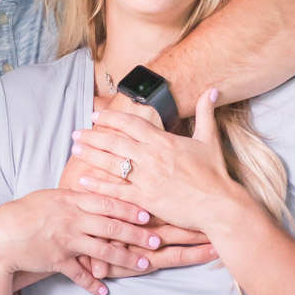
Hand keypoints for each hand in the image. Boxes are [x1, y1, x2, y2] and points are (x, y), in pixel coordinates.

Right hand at [0, 188, 161, 294]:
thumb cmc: (25, 212)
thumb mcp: (51, 196)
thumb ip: (76, 197)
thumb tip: (98, 191)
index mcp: (72, 200)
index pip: (107, 202)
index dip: (130, 208)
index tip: (148, 213)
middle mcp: (72, 220)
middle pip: (112, 227)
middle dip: (137, 235)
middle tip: (157, 240)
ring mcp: (65, 241)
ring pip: (103, 251)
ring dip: (126, 259)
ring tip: (144, 265)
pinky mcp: (57, 261)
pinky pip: (79, 274)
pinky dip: (93, 283)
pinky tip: (105, 291)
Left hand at [58, 101, 216, 279]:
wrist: (219, 204)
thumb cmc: (215, 174)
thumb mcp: (210, 139)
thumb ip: (206, 114)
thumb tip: (211, 91)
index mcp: (164, 141)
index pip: (131, 124)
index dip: (111, 118)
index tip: (96, 116)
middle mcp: (152, 157)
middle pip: (115, 141)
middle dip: (93, 136)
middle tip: (77, 133)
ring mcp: (147, 178)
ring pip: (112, 163)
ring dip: (91, 155)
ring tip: (75, 150)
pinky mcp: (146, 199)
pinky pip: (117, 190)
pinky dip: (98, 185)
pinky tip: (83, 180)